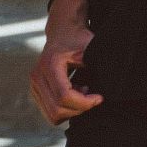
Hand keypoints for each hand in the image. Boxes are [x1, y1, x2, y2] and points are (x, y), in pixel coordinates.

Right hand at [29, 0, 102, 124]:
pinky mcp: (35, 90)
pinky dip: (65, 110)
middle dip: (79, 109)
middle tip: (93, 98)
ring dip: (72, 110)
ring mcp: (34, 84)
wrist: (63, 32)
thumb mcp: (90, 48)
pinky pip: (50, 112)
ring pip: (52, 114)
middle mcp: (37, 75)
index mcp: (50, 64)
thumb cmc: (78, 39)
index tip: (99, 97)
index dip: (85, 103)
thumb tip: (112, 80)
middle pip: (57, 109)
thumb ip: (98, 64)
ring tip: (82, 94)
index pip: (64, 96)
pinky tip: (74, 94)